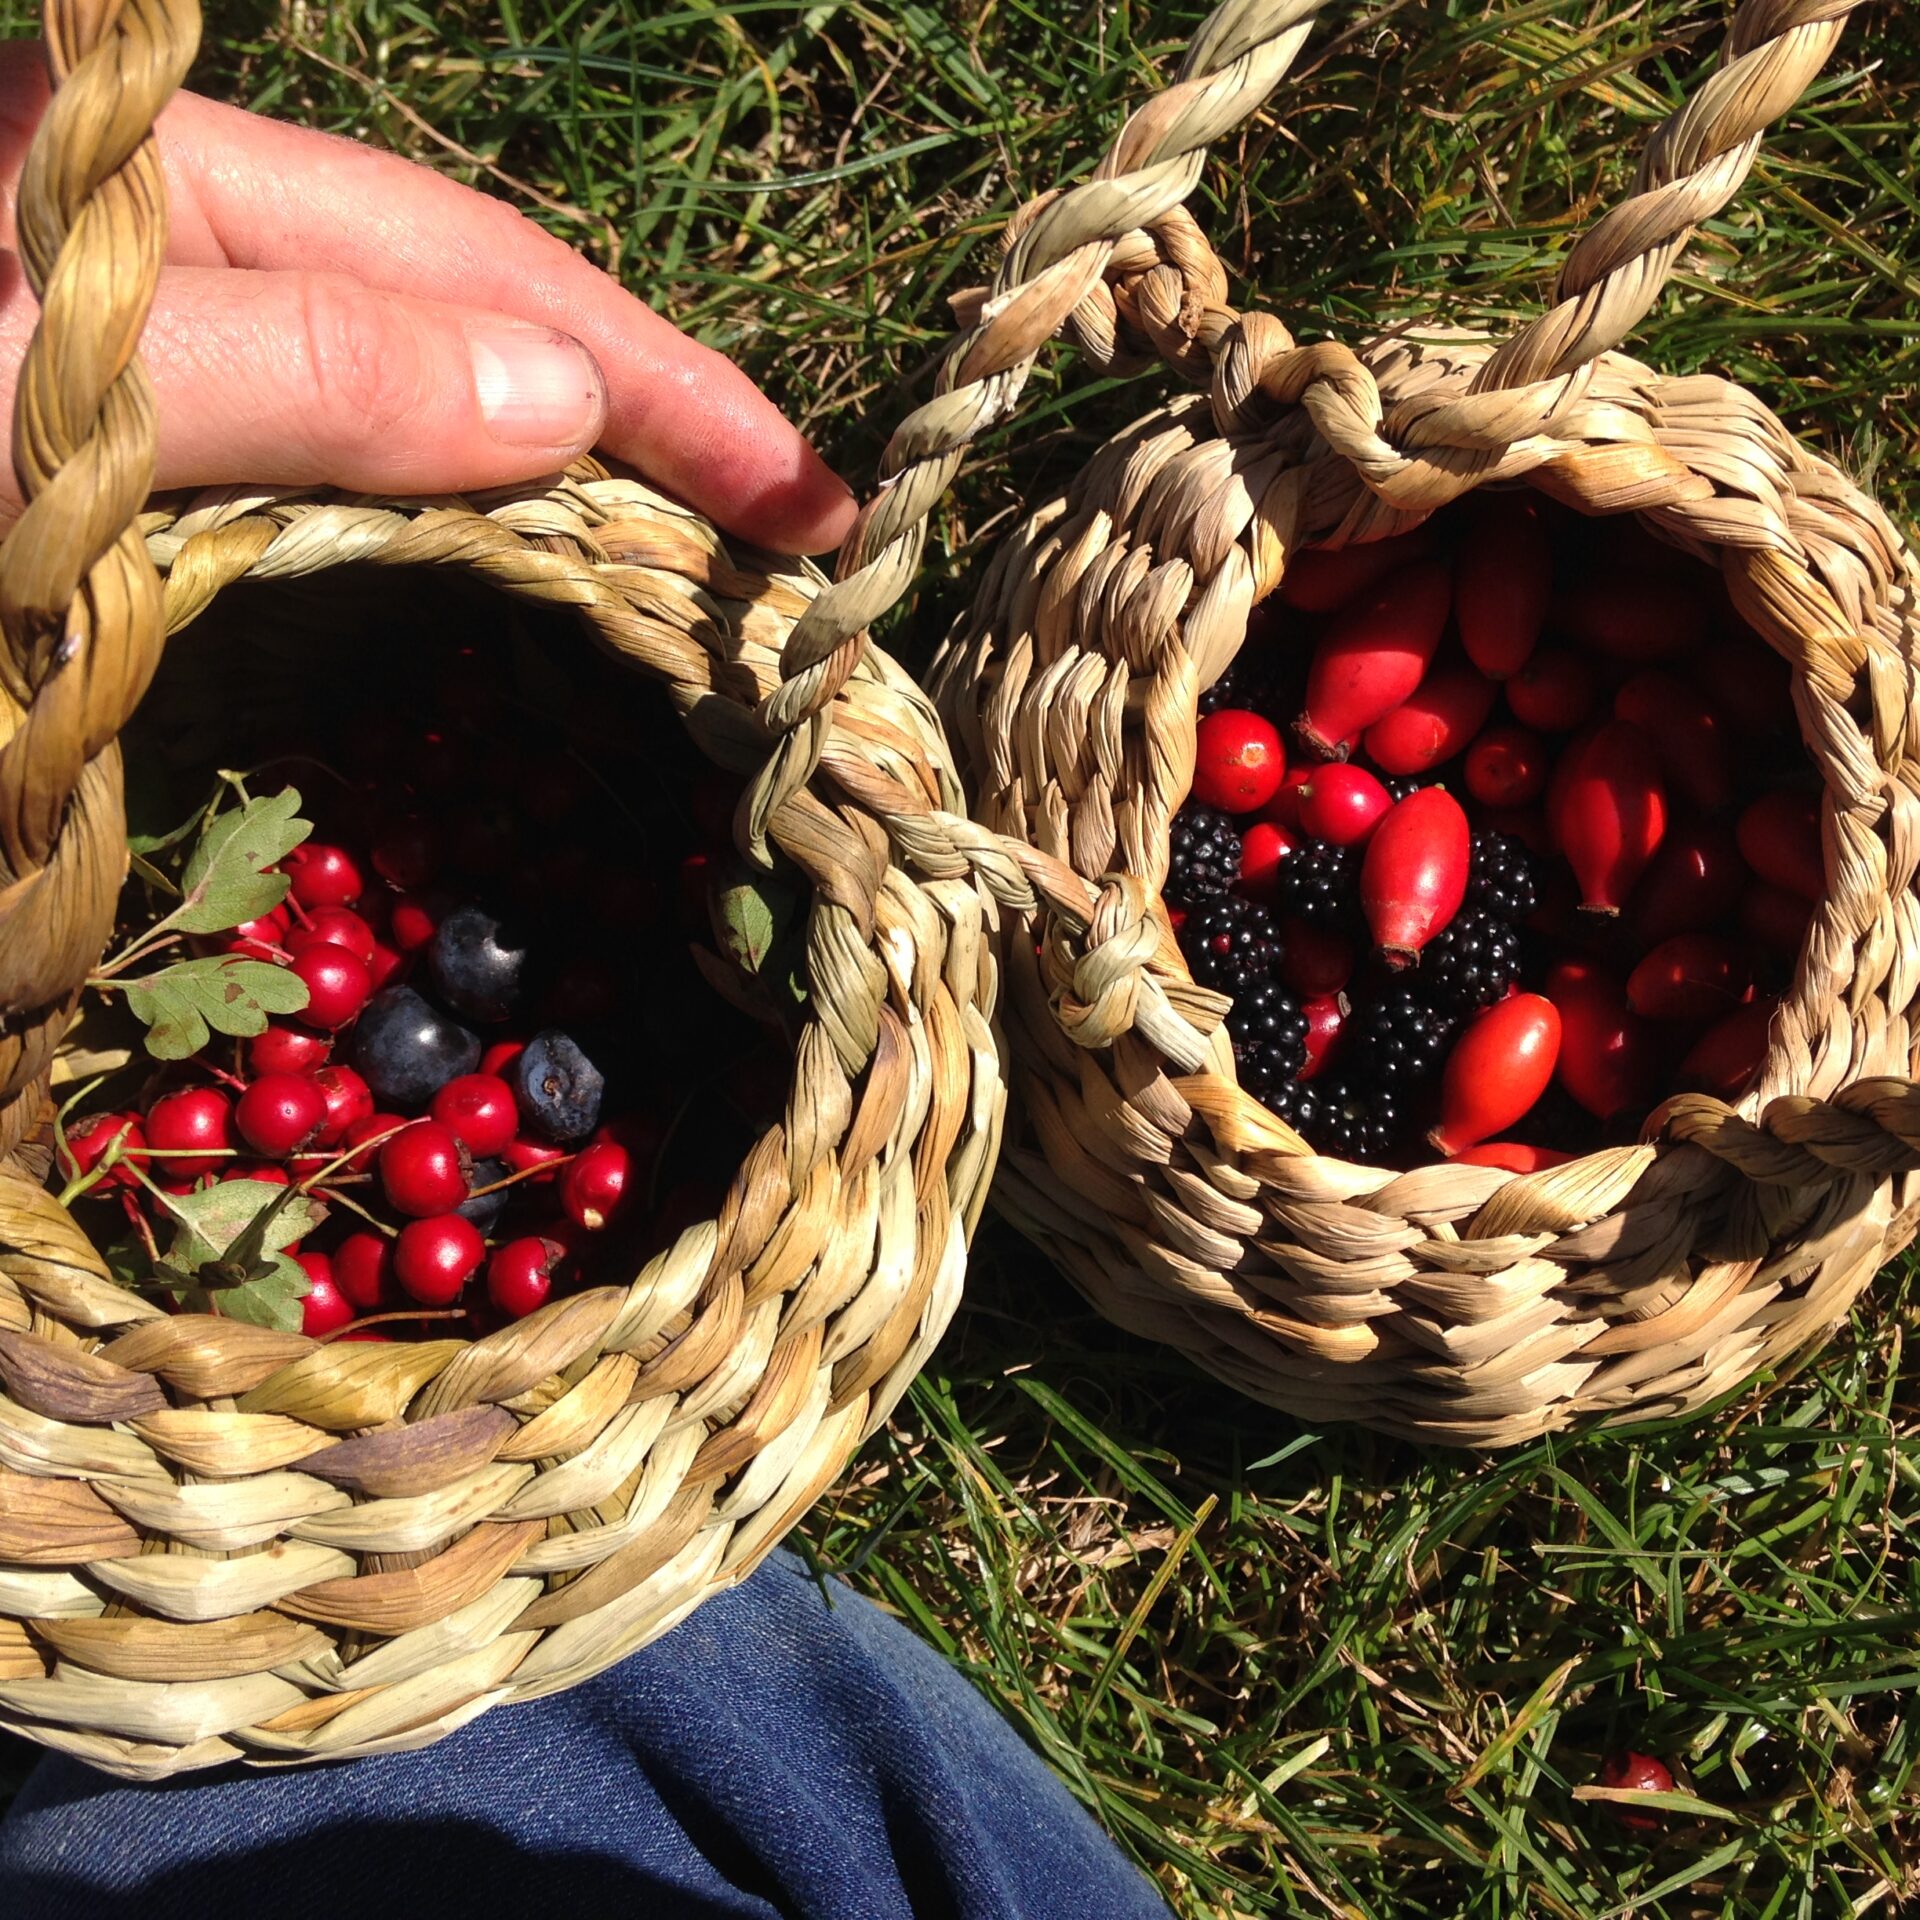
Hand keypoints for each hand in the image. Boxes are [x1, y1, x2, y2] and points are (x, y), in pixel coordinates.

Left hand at [0, 42, 854, 552]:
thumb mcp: (50, 382)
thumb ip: (306, 370)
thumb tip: (562, 394)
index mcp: (168, 183)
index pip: (478, 270)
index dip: (660, 384)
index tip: (805, 499)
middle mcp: (184, 249)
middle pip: (467, 316)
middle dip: (641, 422)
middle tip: (794, 537)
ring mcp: (148, 351)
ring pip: (405, 402)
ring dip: (556, 478)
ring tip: (691, 551)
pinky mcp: (110, 460)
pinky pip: (321, 478)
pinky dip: (435, 526)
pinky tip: (501, 548)